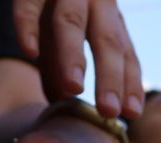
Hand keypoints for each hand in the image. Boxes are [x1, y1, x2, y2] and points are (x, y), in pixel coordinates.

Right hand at [13, 0, 142, 118]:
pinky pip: (30, 2)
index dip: (130, 83)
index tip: (132, 113)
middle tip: (110, 111)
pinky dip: (28, 26)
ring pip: (72, 21)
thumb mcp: (62, 34)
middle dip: (110, 78)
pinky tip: (28, 52)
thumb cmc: (52, 2)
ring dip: (74, 55)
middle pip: (107, 41)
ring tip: (74, 88)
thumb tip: (59, 103)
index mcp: (109, 18)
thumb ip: (60, 66)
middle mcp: (95, 1)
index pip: (125, 54)